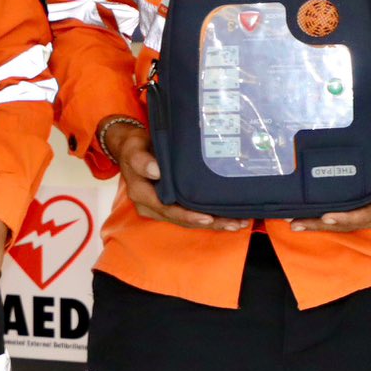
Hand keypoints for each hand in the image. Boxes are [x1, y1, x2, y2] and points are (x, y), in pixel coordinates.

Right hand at [105, 119, 247, 232]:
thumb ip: (141, 160)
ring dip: (214, 224)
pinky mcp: (171, 205)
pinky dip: (210, 217)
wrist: (133, 149)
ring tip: (237, 224)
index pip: (167, 209)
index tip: (207, 218)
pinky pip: (190, 214)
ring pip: (189, 221)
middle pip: (182, 220)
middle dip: (209, 223)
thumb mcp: (134, 149)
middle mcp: (151, 206)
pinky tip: (228, 218)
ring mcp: (161, 207)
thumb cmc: (135, 147)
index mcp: (142, 194)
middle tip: (234, 224)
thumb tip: (156, 171)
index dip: (187, 216)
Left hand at [292, 153, 370, 232]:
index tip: (325, 216)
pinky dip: (330, 219)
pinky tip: (312, 215)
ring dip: (320, 224)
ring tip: (293, 222)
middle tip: (293, 223)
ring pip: (346, 224)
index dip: (346, 217)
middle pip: (348, 224)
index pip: (366, 215)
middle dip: (320, 224)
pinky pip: (351, 219)